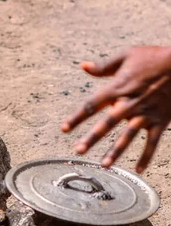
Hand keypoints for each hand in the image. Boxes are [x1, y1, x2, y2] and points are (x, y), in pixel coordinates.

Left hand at [62, 46, 170, 172]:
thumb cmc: (152, 57)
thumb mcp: (126, 55)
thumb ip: (104, 65)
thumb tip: (83, 66)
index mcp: (118, 87)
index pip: (92, 104)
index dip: (77, 117)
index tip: (64, 129)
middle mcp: (130, 103)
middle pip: (107, 123)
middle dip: (92, 138)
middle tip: (78, 150)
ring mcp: (146, 113)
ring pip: (128, 136)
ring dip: (116, 151)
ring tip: (104, 164)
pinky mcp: (161, 120)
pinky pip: (153, 142)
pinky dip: (146, 156)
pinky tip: (138, 169)